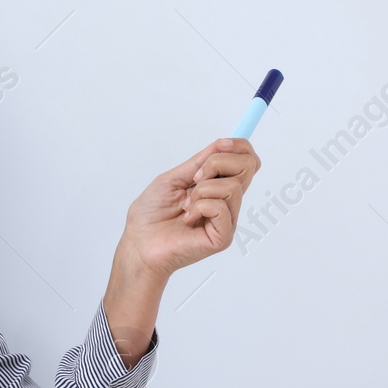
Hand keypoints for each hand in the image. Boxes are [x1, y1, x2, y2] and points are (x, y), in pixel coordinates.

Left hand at [116, 138, 260, 283]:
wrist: (139, 243)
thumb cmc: (151, 215)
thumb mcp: (173, 178)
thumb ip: (199, 162)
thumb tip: (221, 144)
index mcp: (217, 186)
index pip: (247, 162)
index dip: (240, 147)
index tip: (220, 143)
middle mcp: (226, 202)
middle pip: (248, 167)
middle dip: (218, 162)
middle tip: (195, 177)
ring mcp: (227, 220)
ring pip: (233, 186)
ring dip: (202, 189)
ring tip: (186, 205)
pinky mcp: (223, 236)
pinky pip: (221, 207)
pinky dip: (200, 206)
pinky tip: (188, 218)